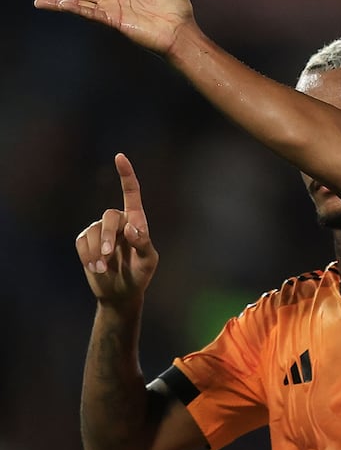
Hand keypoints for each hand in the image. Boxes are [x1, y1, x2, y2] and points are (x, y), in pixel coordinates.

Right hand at [34, 0, 194, 55]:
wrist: (181, 32)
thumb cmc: (178, 13)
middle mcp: (116, 4)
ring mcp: (113, 13)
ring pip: (81, 4)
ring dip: (59, 2)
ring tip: (39, 0)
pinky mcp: (115, 22)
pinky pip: (92, 13)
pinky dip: (76, 9)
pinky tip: (61, 5)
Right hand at [75, 154, 158, 305]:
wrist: (121, 292)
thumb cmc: (140, 275)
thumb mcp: (148, 262)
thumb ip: (143, 243)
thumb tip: (132, 227)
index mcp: (137, 220)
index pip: (131, 193)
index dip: (126, 174)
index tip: (120, 157)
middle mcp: (118, 221)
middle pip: (109, 217)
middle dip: (108, 238)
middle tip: (109, 258)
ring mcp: (100, 230)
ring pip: (94, 231)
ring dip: (98, 252)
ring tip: (104, 268)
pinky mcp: (86, 241)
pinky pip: (82, 242)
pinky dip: (88, 256)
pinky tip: (96, 268)